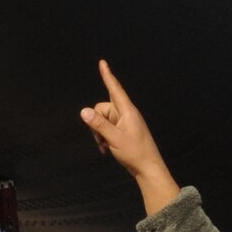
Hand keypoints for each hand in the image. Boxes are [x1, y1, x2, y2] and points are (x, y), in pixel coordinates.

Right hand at [79, 62, 178, 214]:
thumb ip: (98, 124)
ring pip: (103, 120)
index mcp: (127, 111)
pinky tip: (107, 149)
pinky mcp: (123, 131)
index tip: (102, 62)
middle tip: (102, 139)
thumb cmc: (134, 152)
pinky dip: (104, 138)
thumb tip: (83, 111)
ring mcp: (125, 123)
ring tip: (106, 146)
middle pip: (102, 108)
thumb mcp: (114, 138)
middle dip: (97, 122)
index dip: (107, 75)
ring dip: (100, 133)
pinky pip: (107, 128)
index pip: (115, 89)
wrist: (148, 169)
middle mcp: (126, 114)